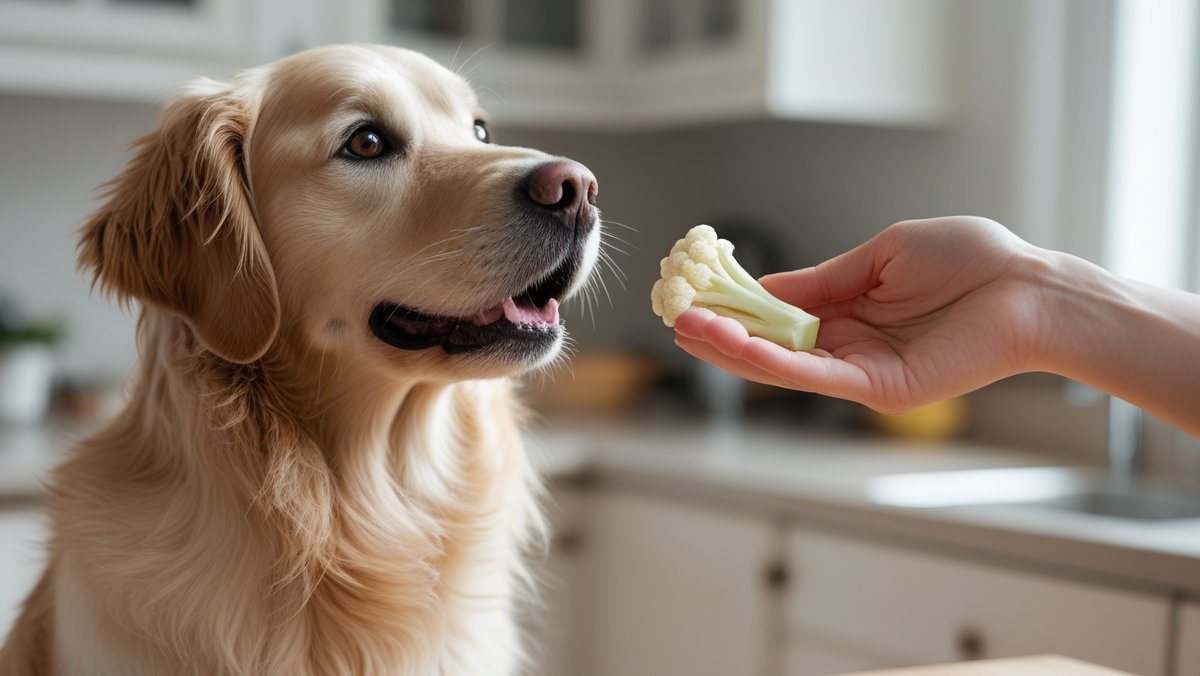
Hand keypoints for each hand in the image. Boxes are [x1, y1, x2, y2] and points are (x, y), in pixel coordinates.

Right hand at [673, 216, 1052, 412]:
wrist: (1028, 288)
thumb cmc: (969, 261)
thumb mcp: (880, 256)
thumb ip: (823, 279)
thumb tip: (766, 286)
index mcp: (849, 312)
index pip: (778, 315)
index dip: (737, 307)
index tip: (697, 292)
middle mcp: (848, 347)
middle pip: (770, 346)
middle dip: (721, 333)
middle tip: (676, 317)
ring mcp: (861, 372)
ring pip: (782, 366)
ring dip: (733, 350)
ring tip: (689, 329)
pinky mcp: (878, 390)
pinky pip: (813, 375)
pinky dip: (771, 360)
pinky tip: (734, 342)